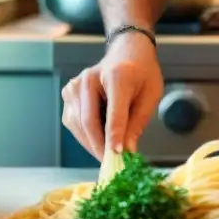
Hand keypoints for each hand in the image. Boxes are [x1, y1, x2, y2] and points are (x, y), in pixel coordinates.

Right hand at [61, 34, 162, 159]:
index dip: (115, 134)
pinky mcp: (68, 93)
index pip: (113, 111)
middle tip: (112, 165)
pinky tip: (98, 140)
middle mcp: (90, 78)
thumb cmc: (142, 74)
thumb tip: (127, 151)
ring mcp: (75, 85)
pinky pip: (72, 121)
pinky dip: (84, 135)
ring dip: (91, 144)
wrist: (127, 52)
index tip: (118, 155)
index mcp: (116, 76)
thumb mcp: (150, 96)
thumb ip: (137, 123)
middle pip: (89, 120)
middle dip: (100, 146)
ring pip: (77, 125)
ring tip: (107, 155)